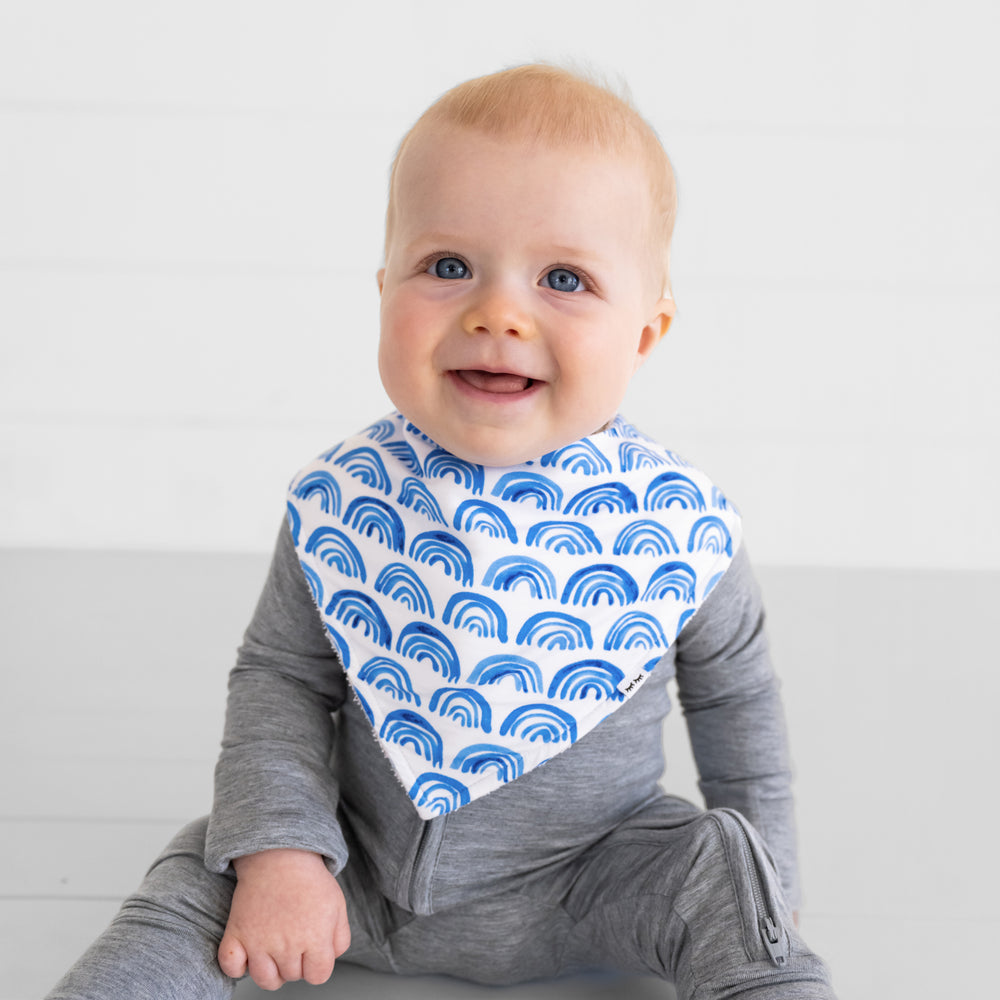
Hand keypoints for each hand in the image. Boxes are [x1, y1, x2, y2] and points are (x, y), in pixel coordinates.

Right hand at [218, 849, 351, 989]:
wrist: (280, 855)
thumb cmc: (308, 879)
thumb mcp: (338, 906)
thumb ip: (340, 938)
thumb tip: (329, 958)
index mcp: (315, 937)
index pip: (318, 976)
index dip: (317, 965)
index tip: (312, 951)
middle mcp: (287, 945)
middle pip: (292, 976)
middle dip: (296, 962)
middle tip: (293, 938)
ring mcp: (259, 942)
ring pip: (265, 980)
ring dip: (271, 971)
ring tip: (275, 950)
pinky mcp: (237, 934)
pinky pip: (231, 967)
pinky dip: (237, 966)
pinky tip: (248, 952)